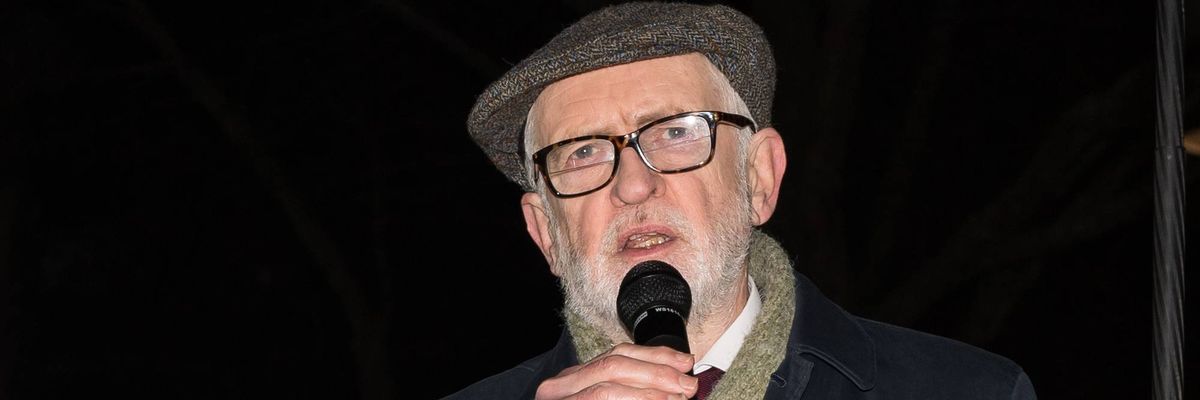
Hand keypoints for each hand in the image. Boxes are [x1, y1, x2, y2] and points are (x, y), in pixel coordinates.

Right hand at [534, 343, 698, 398]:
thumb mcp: (610, 396)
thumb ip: (632, 390)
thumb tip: (676, 379)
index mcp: (572, 381)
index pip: (616, 355)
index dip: (654, 356)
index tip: (685, 362)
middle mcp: (559, 388)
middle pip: (613, 365)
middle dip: (657, 371)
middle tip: (688, 383)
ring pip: (607, 387)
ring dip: (650, 390)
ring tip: (678, 395)